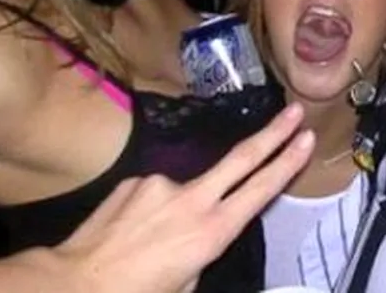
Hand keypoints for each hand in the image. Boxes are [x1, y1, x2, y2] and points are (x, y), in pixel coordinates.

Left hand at [53, 103, 312, 292]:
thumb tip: (197, 233)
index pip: (260, 190)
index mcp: (213, 231)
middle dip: (272, 133)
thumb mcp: (187, 283)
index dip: (287, 163)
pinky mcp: (136, 180)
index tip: (307, 138)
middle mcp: (193, 199)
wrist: (78, 283)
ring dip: (178, 212)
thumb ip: (201, 249)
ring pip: (185, 191)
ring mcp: (162, 183)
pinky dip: (150, 211)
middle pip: (242, 158)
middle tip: (295, 110)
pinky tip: (131, 234)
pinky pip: (153, 194)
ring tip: (149, 245)